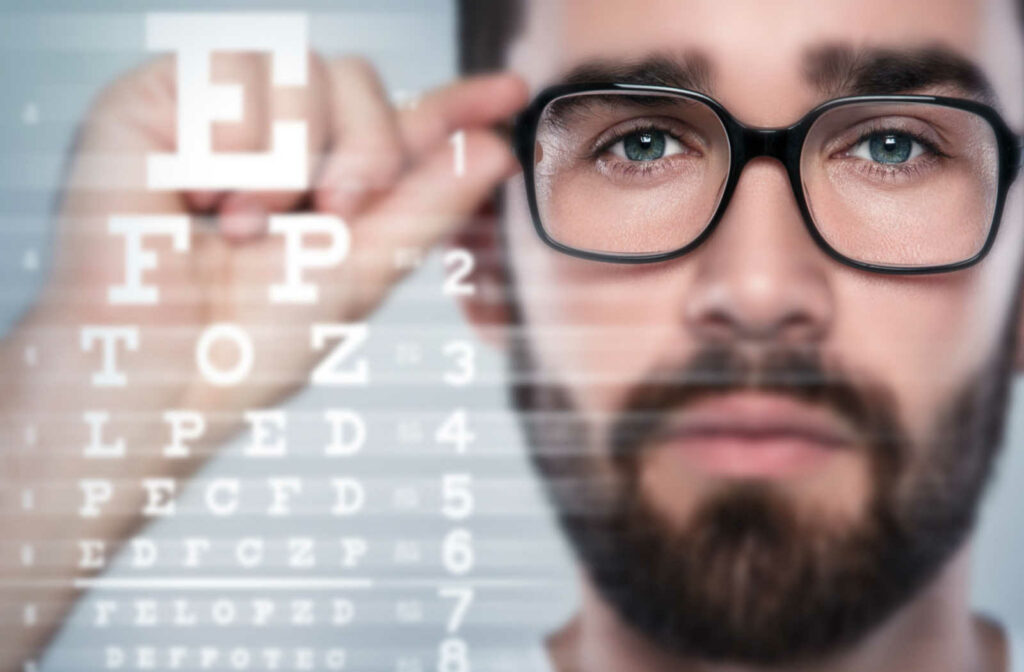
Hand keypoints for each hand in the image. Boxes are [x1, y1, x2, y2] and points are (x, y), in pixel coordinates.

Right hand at [0, 51, 525, 669]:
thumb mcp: (360, 271)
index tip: (511, 92)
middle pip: (358, 80)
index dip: (456, 103)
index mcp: (323, 182)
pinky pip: (229, 71)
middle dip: (366, 149)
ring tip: (244, 226)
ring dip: (289, 159)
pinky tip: (197, 199)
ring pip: (301, 67)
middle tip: (333, 213)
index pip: (398, 124)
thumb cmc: (246, 344)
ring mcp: (215, 119)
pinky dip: (231, 145)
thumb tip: (496, 149)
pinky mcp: (156, 103)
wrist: (155, 378)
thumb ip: (428, 205)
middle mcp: (275, 144)